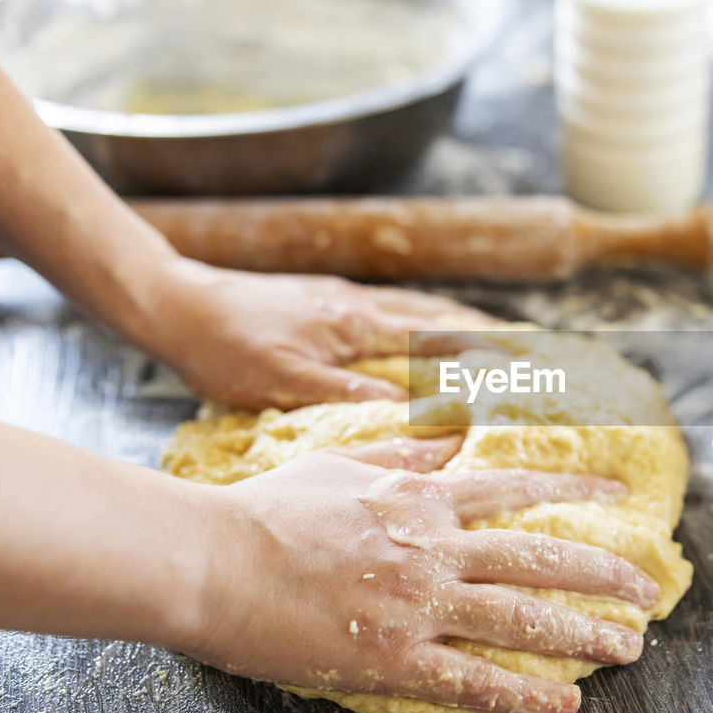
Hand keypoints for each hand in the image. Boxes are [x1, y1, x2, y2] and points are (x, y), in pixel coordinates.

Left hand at [140, 259, 498, 409]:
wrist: (175, 303)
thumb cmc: (223, 347)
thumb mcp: (283, 382)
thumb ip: (350, 397)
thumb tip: (412, 413)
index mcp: (356, 325)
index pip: (438, 338)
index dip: (488, 352)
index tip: (532, 364)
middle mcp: (359, 305)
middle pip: (441, 315)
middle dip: (492, 332)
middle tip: (538, 347)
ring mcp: (344, 299)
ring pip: (419, 308)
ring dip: (464, 322)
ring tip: (500, 337)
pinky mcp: (326, 300)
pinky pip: (394, 309)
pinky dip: (427, 319)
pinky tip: (427, 330)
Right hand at [183, 437, 659, 712]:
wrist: (210, 561)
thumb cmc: (268, 511)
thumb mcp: (339, 464)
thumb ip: (402, 458)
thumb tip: (448, 443)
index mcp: (422, 499)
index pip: (516, 488)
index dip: (575, 489)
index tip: (619, 493)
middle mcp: (434, 547)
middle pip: (540, 556)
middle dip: (604, 572)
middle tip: (647, 588)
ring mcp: (418, 604)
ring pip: (523, 617)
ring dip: (586, 634)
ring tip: (631, 648)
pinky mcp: (394, 658)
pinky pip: (475, 679)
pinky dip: (526, 693)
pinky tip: (566, 704)